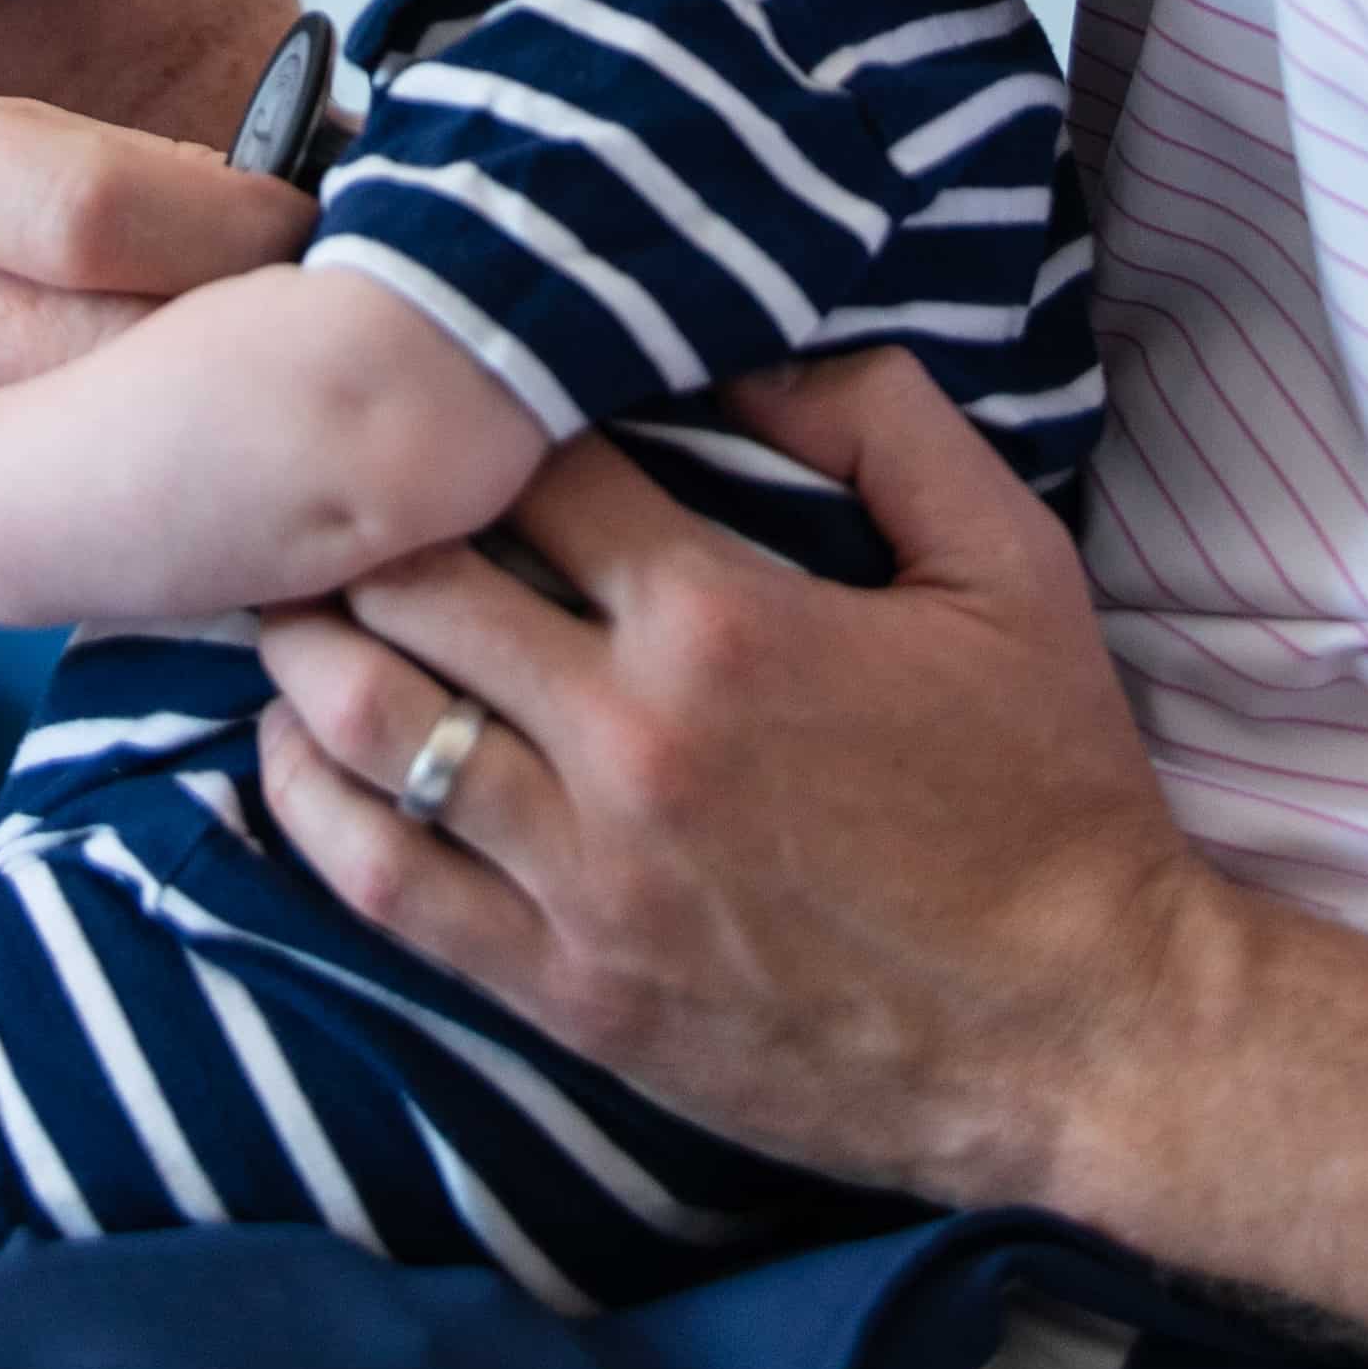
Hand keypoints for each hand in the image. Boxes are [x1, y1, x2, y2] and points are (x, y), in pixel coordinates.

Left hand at [246, 347, 1219, 1208]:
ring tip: (286, 595)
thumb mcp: (1008, 565)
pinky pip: (382, 884)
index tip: (451, 395)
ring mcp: (581, 876)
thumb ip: (883, 421)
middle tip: (325, 483)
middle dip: (358, 518)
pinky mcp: (563, 989)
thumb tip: (754, 336)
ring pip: (367, 725)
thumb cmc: (1049, 789)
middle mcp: (626, 741)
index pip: (529, 471)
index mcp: (720, 622)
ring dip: (304, 645)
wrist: (1081, 1031)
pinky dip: (306, 806)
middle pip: (414, 584)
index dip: (478, 417)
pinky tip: (286, 751)